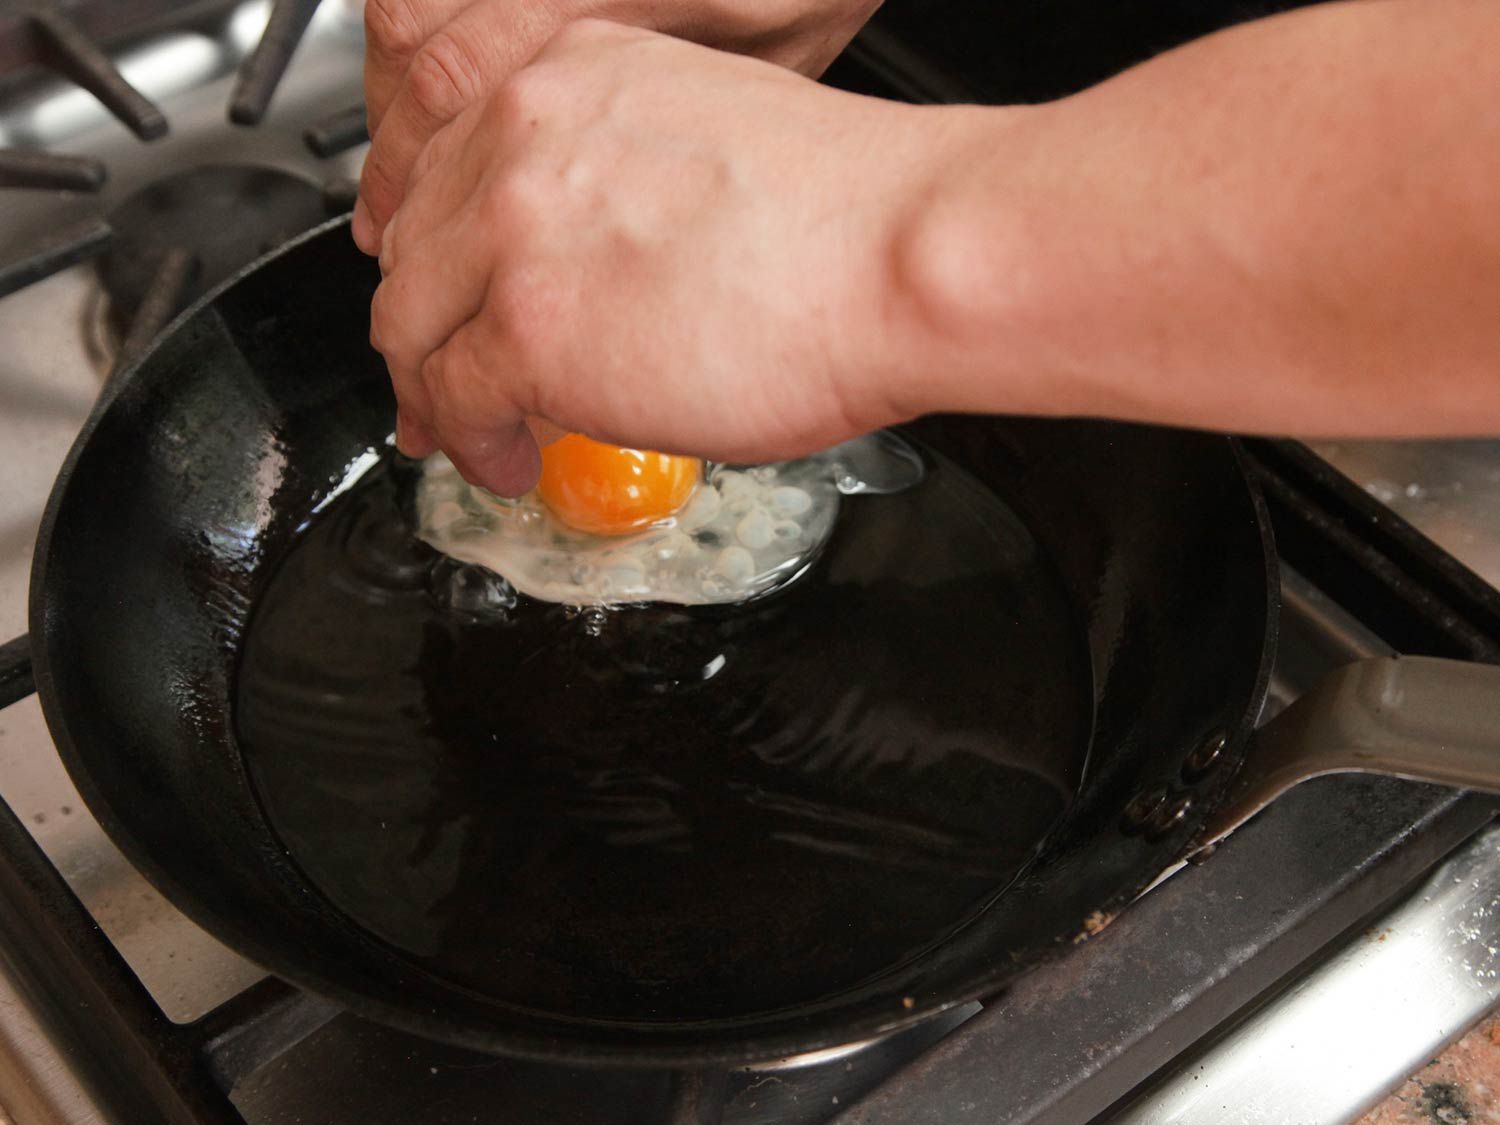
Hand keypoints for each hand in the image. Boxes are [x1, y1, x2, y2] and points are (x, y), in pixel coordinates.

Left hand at [369, 20, 960, 494]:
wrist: (902, 253)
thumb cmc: (850, 214)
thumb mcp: (708, 145)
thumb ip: (619, 185)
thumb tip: (599, 263)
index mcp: (571, 80)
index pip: (454, 168)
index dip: (441, 249)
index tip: (450, 293)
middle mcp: (524, 136)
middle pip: (418, 246)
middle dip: (423, 325)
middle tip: (441, 376)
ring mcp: (514, 230)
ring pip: (412, 324)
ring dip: (434, 393)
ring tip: (466, 436)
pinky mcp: (527, 328)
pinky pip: (454, 398)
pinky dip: (467, 442)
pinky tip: (502, 461)